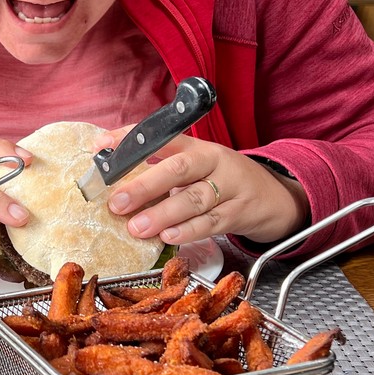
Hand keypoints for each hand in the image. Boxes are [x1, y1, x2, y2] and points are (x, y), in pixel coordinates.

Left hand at [95, 129, 308, 245]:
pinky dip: (188, 230)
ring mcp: (229, 187)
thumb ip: (160, 168)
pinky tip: (168, 236)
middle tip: (117, 202)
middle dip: (145, 185)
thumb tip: (113, 176)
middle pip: (178, 169)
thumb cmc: (220, 180)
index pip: (160, 137)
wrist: (273, 196)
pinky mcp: (239, 212)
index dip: (129, 140)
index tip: (100, 146)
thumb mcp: (195, 166)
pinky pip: (212, 222)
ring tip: (136, 227)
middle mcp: (213, 161)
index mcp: (195, 146)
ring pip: (194, 198)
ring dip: (163, 214)